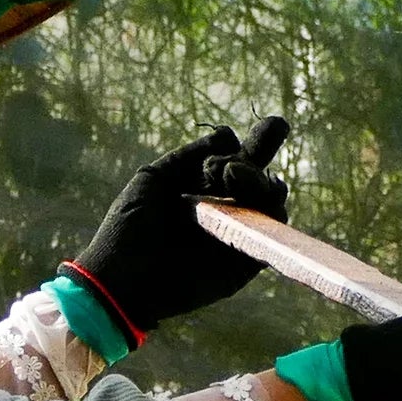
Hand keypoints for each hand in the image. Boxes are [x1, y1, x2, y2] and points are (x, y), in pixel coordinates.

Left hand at [64, 116, 292, 340]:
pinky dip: (270, 215)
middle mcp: (226, 212)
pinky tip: (243, 204)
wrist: (123, 276)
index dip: (260, 145)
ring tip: (230, 177)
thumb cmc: (129, 227)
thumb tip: (230, 136)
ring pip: (272, 204)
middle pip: (262, 180)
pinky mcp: (245, 265)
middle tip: (227, 169)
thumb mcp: (154, 178)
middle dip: (255, 164)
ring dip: (258, 183)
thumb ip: (189, 156)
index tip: (278, 125)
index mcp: (204, 191)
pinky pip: (274, 236)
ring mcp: (238, 238)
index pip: (241, 164)